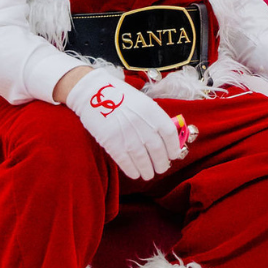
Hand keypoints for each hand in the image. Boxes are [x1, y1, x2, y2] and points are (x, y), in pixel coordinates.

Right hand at [65, 68, 180, 180]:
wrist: (94, 93)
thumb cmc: (121, 98)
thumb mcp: (144, 103)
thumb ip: (155, 120)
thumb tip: (166, 140)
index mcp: (153, 112)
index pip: (170, 135)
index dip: (173, 148)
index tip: (173, 156)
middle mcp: (143, 124)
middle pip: (158, 150)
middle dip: (162, 163)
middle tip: (161, 168)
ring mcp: (127, 135)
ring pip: (143, 160)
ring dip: (148, 170)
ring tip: (148, 175)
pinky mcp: (112, 143)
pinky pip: (126, 162)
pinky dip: (132, 170)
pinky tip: (135, 174)